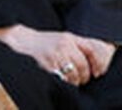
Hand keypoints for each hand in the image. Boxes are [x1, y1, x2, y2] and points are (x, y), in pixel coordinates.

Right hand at [0, 24, 115, 85]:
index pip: (91, 49)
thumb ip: (78, 45)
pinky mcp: (47, 66)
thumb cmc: (45, 42)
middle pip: (83, 65)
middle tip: (83, 79)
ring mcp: (55, 56)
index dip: (98, 62)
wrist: (23, 41)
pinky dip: (65, 83)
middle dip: (85, 75)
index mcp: (70, 37)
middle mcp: (64, 45)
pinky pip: (62, 79)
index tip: (98, 72)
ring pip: (74, 75)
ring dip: (75, 81)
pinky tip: (63, 81)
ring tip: (73, 81)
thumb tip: (96, 60)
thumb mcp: (63, 38)